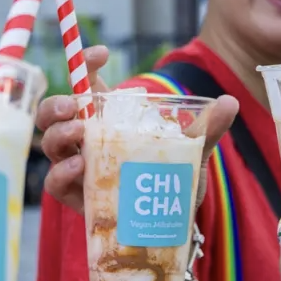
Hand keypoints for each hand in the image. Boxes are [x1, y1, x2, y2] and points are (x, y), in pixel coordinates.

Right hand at [38, 45, 239, 214]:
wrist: (168, 227)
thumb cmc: (169, 181)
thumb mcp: (190, 152)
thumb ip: (206, 129)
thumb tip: (230, 102)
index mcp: (108, 119)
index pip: (87, 82)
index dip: (86, 62)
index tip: (101, 53)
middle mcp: (86, 139)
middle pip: (54, 112)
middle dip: (57, 103)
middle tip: (74, 104)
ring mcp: (77, 167)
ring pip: (50, 143)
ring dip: (59, 133)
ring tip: (79, 133)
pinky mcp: (76, 197)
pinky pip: (55, 183)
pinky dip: (62, 172)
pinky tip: (80, 166)